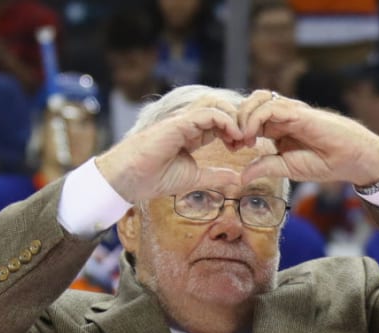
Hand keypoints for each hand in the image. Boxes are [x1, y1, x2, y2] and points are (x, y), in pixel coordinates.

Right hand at [94, 96, 243, 202]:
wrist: (130, 180)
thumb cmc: (155, 178)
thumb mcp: (194, 178)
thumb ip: (215, 176)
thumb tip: (236, 178)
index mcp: (190, 134)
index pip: (219, 122)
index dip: (234, 131)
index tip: (243, 147)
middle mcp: (187, 124)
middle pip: (220, 110)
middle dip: (237, 122)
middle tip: (247, 141)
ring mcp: (182, 121)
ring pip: (215, 106)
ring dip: (233, 119)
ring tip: (241, 138)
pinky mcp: (178, 123)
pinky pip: (207, 113)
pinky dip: (224, 121)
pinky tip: (232, 136)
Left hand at [237, 90, 378, 186]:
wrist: (352, 159)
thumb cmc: (325, 163)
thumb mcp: (288, 169)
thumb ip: (265, 167)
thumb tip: (242, 178)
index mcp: (278, 128)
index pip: (250, 118)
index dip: (237, 130)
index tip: (232, 148)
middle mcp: (283, 116)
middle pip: (250, 103)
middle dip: (236, 120)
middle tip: (234, 142)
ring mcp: (291, 111)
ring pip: (258, 99)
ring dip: (244, 117)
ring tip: (243, 138)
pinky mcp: (298, 112)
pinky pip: (270, 107)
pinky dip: (255, 119)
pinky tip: (252, 137)